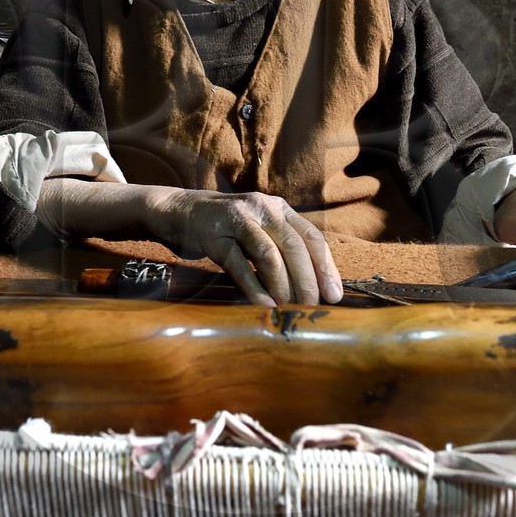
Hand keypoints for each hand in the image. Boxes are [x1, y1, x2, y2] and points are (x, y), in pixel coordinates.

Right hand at [157, 189, 342, 306]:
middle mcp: (263, 209)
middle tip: (313, 307)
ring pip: (269, 254)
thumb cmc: (228, 228)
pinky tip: (265, 304)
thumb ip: (284, 247)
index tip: (334, 295)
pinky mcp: (215, 236)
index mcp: (280, 209)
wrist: (181, 211)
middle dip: (307, 280)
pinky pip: (238, 265)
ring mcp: (238, 220)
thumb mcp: (260, 228)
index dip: (326, 267)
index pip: (312, 237)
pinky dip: (254, 287)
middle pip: (294, 246)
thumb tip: (314, 287)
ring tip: (290, 308)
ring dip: (282, 285)